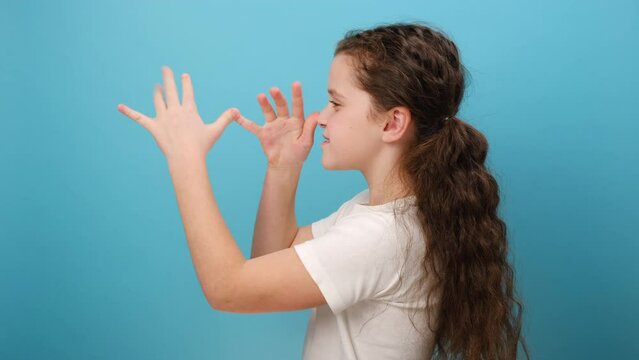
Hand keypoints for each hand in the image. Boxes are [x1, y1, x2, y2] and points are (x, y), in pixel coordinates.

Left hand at [117, 66, 239, 161]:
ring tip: (156, 86)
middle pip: (171, 90)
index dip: (186, 83)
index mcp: (189, 110)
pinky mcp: (153, 127)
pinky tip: (119, 107)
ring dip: (157, 92)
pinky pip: (139, 118)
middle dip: (168, 78)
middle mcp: (175, 111)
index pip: (188, 93)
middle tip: (165, 69)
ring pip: (158, 101)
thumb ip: (226, 118)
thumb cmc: (202, 146)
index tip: (185, 75)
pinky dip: (129, 112)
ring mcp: (163, 118)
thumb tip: (237, 110)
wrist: (187, 157)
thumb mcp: (215, 130)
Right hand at [234, 81, 319, 168]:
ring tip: (261, 96)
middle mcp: (285, 120)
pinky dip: (244, 122)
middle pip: (281, 106)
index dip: (297, 95)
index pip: (297, 106)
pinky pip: (253, 126)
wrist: (285, 165)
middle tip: (274, 90)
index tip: (296, 84)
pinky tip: (236, 115)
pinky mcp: (264, 133)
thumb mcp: (306, 142)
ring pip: (268, 112)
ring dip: (265, 104)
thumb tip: (316, 113)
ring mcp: (273, 126)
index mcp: (297, 121)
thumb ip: (310, 128)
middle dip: (278, 98)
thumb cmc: (298, 154)